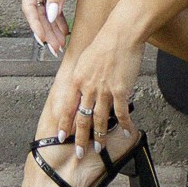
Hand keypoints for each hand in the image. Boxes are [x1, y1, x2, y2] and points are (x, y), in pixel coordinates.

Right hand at [19, 0, 83, 51]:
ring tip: (61, 43)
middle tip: (55, 48)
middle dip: (46, 31)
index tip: (43, 41)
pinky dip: (58, 17)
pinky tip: (64, 29)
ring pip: (45, 10)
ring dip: (52, 27)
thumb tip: (51, 16)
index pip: (29, 7)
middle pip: (37, 12)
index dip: (36, 25)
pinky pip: (53, 5)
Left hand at [65, 13, 144, 153]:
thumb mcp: (85, 59)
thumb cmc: (105, 42)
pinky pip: (121, 112)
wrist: (122, 33)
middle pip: (82, 118)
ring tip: (99, 148)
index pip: (67, 107)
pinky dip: (124, 124)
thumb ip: (83, 77)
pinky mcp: (120, 90)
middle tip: (79, 153)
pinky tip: (126, 132)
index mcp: (77, 79)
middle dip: (80, 138)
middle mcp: (88, 87)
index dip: (64, 124)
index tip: (61, 136)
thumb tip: (81, 89)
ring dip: (99, 136)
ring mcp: (104, 90)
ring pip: (100, 119)